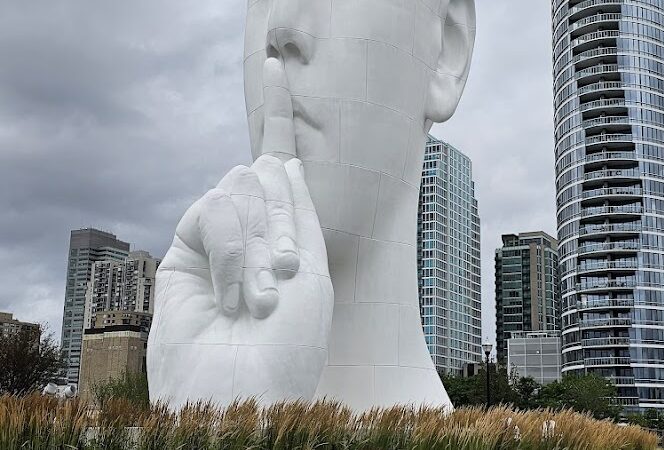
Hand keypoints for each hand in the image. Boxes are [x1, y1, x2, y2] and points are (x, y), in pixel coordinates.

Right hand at [147, 58, 332, 408]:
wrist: (243, 390)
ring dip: (257, 238)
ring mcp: (217, 239)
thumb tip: (281, 158)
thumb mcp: (312, 270)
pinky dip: (230, 245)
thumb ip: (296, 210)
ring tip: (261, 294)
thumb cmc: (289, 343)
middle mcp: (253, 230)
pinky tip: (235, 289)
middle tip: (285, 271)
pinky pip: (208, 209)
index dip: (279, 114)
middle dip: (280, 216)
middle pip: (262, 171)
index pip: (283, 165)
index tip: (275, 64)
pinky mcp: (182, 249)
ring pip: (236, 186)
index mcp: (290, 232)